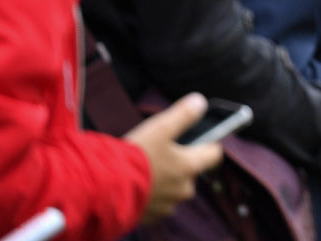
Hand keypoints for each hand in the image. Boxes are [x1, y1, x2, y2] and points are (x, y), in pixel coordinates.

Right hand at [124, 93, 223, 224]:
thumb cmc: (135, 157)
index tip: (200, 139)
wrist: (106, 189)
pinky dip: (151, 195)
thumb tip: (200, 102)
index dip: (209, 144)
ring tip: (145, 170)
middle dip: (180, 164)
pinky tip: (137, 185)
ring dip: (164, 181)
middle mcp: (183, 189)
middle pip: (191, 173)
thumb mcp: (160, 128)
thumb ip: (183, 115)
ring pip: (173, 189)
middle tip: (160, 154)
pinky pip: (157, 203)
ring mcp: (168, 205)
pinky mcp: (151, 217)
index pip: (214, 154)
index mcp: (190, 167)